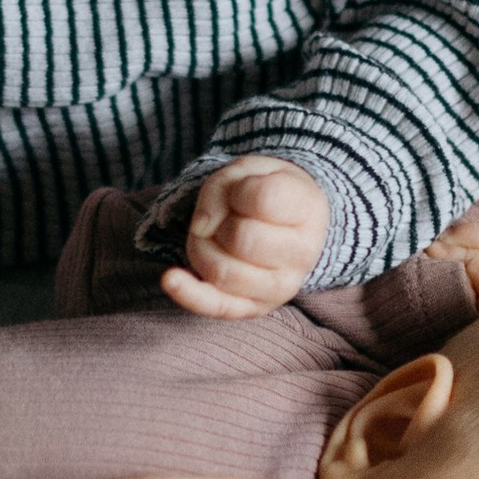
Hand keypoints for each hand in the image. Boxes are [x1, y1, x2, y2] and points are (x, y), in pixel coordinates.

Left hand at [162, 155, 330, 316]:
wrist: (292, 224)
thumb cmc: (266, 191)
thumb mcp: (247, 171)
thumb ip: (222, 188)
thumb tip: (201, 228)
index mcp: (308, 210)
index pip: (263, 199)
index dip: (241, 189)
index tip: (245, 191)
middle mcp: (302, 254)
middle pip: (241, 239)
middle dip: (221, 222)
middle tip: (228, 217)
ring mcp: (280, 287)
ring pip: (221, 271)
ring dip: (202, 247)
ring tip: (214, 237)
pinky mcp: (254, 307)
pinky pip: (217, 306)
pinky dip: (189, 294)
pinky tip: (170, 278)